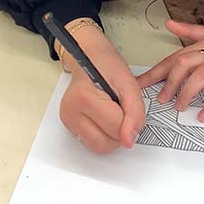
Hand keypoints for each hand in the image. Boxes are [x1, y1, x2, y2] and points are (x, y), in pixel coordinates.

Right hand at [58, 24, 145, 154]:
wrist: (89, 56)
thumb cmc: (108, 66)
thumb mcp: (129, 84)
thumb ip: (135, 113)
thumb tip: (129, 141)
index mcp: (86, 98)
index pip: (116, 129)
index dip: (129, 120)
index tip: (126, 104)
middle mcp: (72, 112)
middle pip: (105, 143)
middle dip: (120, 131)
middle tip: (120, 109)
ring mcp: (68, 120)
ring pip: (98, 147)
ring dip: (111, 136)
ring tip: (112, 113)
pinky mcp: (68, 125)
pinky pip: (91, 142)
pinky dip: (102, 134)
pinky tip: (103, 116)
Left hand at [137, 20, 203, 121]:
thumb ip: (192, 31)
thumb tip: (169, 24)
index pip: (176, 56)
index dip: (157, 70)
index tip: (141, 83)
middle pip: (185, 64)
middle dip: (168, 82)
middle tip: (159, 99)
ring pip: (202, 76)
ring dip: (187, 92)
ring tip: (179, 107)